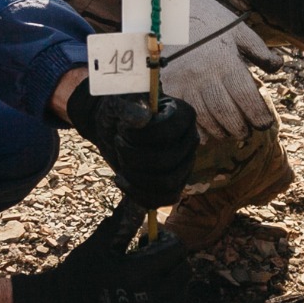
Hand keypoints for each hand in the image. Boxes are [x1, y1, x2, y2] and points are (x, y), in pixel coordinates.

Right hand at [8, 200, 188, 302]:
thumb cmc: (77, 275)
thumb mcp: (97, 245)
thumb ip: (122, 222)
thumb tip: (137, 196)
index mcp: (138, 274)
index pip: (177, 249)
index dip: (167, 240)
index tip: (147, 241)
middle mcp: (151, 299)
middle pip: (185, 270)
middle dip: (171, 260)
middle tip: (148, 258)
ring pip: (183, 292)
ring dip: (171, 280)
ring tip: (146, 278)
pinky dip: (170, 302)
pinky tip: (149, 296)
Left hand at [66, 80, 197, 207]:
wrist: (113, 126)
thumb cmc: (119, 109)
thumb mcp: (118, 103)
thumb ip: (129, 107)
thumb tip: (144, 120)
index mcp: (184, 115)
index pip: (168, 134)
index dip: (141, 137)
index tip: (122, 130)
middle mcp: (190, 140)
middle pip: (169, 161)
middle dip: (135, 157)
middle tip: (118, 143)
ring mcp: (184, 164)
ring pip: (168, 185)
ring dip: (136, 177)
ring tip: (121, 161)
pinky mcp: (174, 183)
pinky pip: (163, 199)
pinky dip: (138, 195)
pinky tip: (120, 180)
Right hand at [160, 0, 282, 140]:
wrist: (169, 9)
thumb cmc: (207, 18)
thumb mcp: (237, 30)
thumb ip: (259, 50)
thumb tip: (278, 66)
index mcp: (226, 62)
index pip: (247, 98)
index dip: (258, 115)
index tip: (265, 123)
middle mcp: (205, 76)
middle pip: (227, 114)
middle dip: (240, 128)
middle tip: (247, 132)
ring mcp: (185, 83)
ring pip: (206, 118)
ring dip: (220, 131)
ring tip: (229, 132)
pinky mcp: (169, 87)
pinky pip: (184, 115)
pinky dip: (197, 129)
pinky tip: (206, 133)